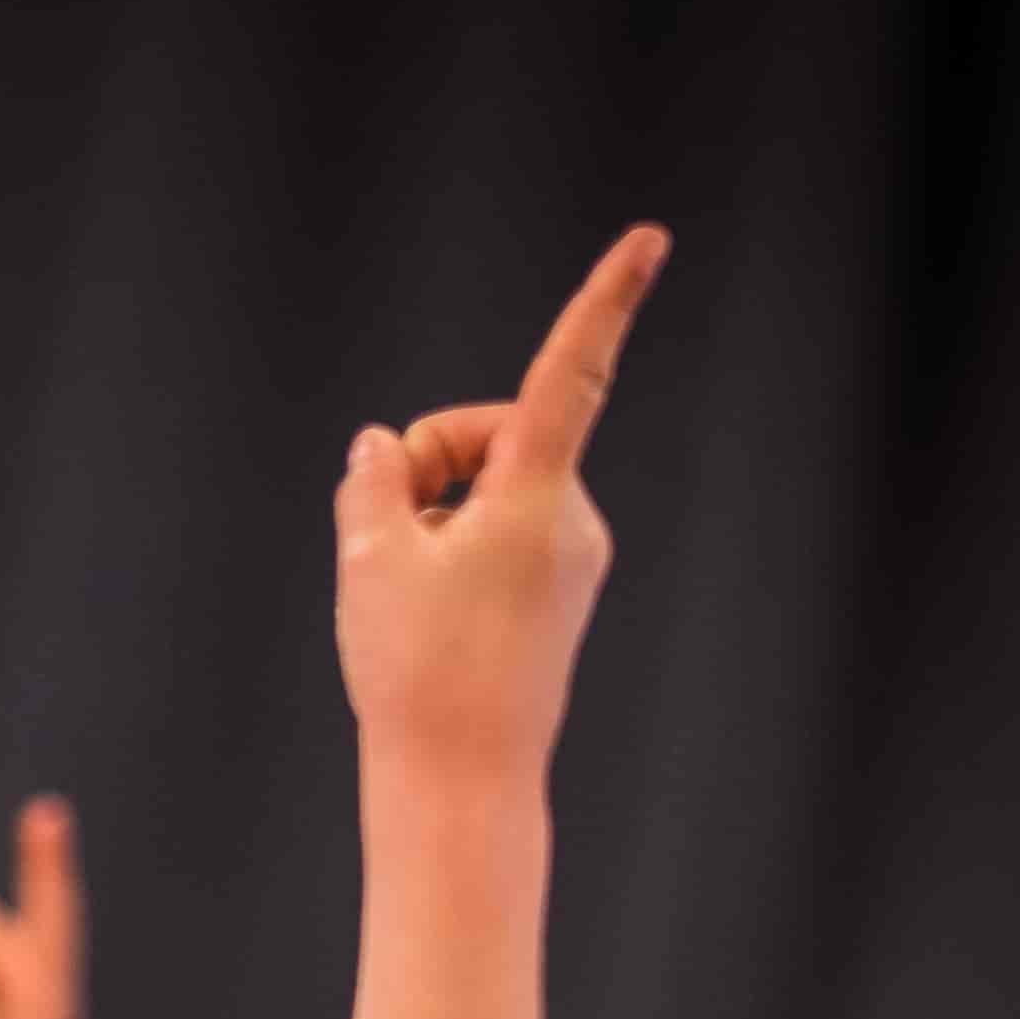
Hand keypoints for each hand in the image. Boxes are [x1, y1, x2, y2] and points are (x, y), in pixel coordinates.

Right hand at [325, 227, 669, 781]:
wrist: (460, 778)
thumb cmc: (418, 669)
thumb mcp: (369, 555)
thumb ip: (371, 479)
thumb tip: (382, 450)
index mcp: (535, 497)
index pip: (570, 375)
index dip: (604, 300)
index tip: (650, 239)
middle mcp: (571, 517)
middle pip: (480, 436)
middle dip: (423, 466)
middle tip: (382, 541)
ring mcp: (569, 554)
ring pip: (480, 487)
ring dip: (428, 516)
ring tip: (403, 592)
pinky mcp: (556, 587)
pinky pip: (492, 528)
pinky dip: (448, 545)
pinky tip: (423, 605)